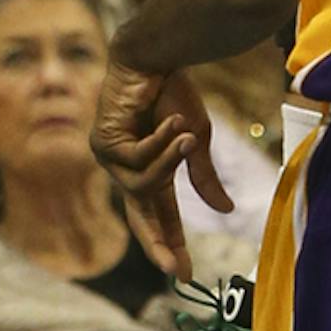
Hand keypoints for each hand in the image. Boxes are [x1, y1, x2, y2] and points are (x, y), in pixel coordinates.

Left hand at [90, 58, 233, 279]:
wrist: (157, 54)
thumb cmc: (173, 90)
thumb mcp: (195, 139)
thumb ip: (201, 175)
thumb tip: (226, 211)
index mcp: (150, 168)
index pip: (160, 214)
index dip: (172, 242)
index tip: (186, 275)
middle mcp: (127, 167)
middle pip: (140, 217)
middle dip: (158, 243)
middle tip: (175, 269)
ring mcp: (111, 157)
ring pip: (142, 186)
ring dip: (168, 161)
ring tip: (187, 134)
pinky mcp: (103, 143)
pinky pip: (136, 161)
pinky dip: (158, 144)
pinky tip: (170, 121)